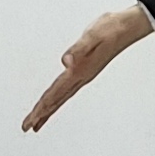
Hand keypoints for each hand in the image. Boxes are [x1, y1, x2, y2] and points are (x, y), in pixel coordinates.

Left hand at [22, 6, 154, 131]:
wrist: (126, 28)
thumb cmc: (110, 30)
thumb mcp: (93, 36)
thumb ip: (78, 48)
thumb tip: (66, 61)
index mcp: (80, 71)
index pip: (56, 93)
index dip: (42, 107)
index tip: (31, 120)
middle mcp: (81, 77)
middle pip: (56, 100)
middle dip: (41, 114)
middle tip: (28, 127)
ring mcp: (84, 75)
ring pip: (61, 97)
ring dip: (48, 109)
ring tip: (37, 121)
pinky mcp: (85, 70)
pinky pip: (66, 89)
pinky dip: (57, 98)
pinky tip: (54, 100)